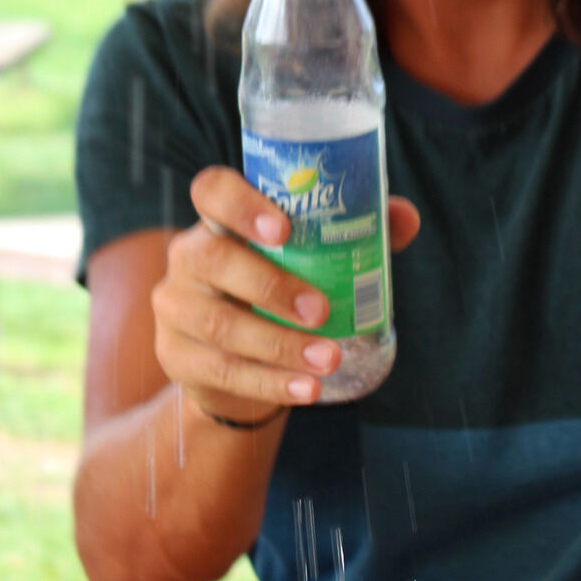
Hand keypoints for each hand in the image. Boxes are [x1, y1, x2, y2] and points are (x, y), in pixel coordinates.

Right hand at [152, 165, 419, 426]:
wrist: (238, 366)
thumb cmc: (282, 293)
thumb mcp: (313, 261)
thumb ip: (354, 234)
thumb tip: (406, 217)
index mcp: (220, 221)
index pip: (212, 190)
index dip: (241, 204)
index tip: (284, 228)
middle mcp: (188, 257)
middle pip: (212, 259)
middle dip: (270, 285)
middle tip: (321, 310)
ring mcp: (175, 308)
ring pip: (220, 325)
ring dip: (279, 345)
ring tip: (328, 359)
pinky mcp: (176, 357)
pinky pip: (222, 370)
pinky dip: (270, 382)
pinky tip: (307, 389)